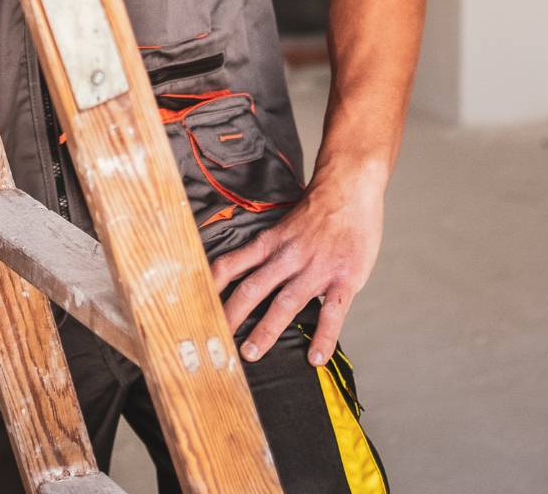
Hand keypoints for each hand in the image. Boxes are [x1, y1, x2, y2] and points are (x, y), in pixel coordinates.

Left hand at [210, 171, 384, 366]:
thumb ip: (270, 251)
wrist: (349, 190)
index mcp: (270, 243)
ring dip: (266, 329)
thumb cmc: (316, 210)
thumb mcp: (284, 226)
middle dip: (233, 314)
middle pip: (253, 288)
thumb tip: (250, 273)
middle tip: (217, 338)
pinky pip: (332, 314)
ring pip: (286, 303)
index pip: (232, 264)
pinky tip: (314, 358)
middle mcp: (287, 257)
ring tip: (251, 353)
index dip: (213, 285)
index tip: (198, 303)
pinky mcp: (344, 280)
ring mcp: (316, 270)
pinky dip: (323, 337)